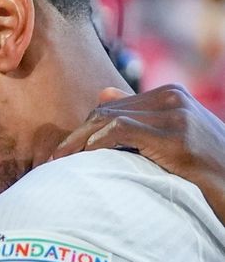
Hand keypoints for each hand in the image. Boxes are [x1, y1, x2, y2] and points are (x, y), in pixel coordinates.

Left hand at [53, 84, 224, 224]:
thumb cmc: (207, 167)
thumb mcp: (174, 135)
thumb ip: (140, 115)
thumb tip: (103, 94)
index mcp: (170, 95)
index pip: (112, 107)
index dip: (85, 128)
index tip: (64, 150)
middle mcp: (172, 98)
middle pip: (107, 112)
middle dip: (77, 134)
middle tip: (54, 158)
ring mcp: (175, 115)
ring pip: (110, 120)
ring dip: (79, 141)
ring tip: (61, 162)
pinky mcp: (176, 137)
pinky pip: (123, 131)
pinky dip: (99, 142)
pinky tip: (86, 156)